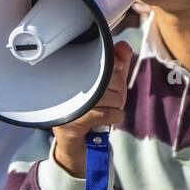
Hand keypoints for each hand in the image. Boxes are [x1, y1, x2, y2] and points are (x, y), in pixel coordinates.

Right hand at [51, 41, 133, 177]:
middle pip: (112, 80)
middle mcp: (66, 85)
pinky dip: (113, 117)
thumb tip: (123, 46)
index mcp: (74, 71)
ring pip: (113, 98)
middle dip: (118, 92)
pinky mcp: (72, 122)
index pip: (103, 61)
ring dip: (116, 106)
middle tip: (109, 99)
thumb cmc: (93, 109)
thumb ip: (117, 65)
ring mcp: (68, 104)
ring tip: (105, 109)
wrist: (79, 142)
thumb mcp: (109, 86)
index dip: (116, 67)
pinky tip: (104, 119)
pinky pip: (108, 114)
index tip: (117, 72)